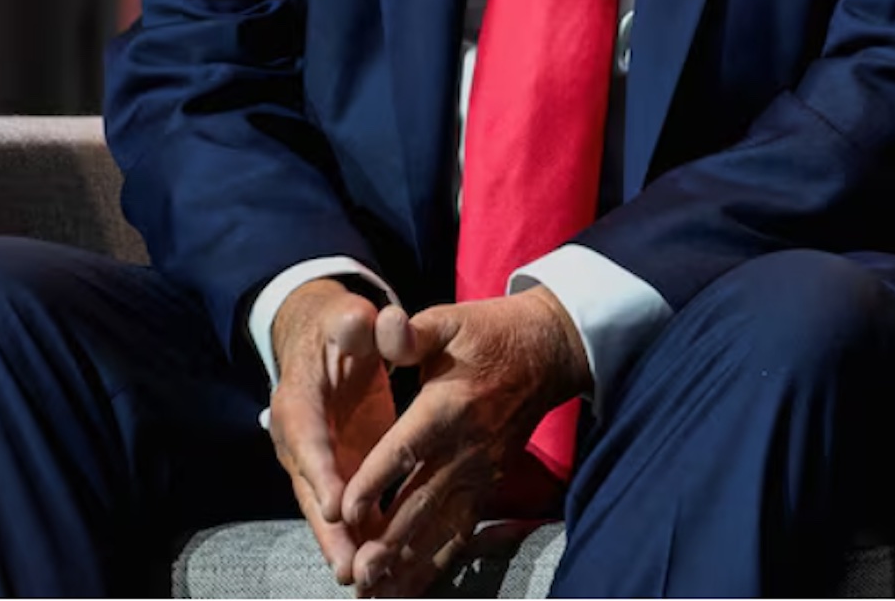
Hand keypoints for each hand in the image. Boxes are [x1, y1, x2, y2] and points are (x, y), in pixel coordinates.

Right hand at [267, 279, 395, 586]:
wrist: (325, 339)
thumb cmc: (341, 327)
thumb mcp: (348, 317)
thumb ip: (356, 321)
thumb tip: (366, 320)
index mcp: (299, 400)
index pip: (307, 438)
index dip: (320, 471)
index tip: (335, 506)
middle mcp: (299, 439)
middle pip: (310, 488)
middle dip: (328, 530)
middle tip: (348, 566)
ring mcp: (316, 460)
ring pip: (324, 507)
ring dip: (341, 544)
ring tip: (361, 579)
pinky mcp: (337, 469)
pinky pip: (344, 507)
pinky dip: (358, 536)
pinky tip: (379, 567)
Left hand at [341, 289, 591, 596]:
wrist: (550, 351)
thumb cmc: (491, 333)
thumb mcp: (449, 321)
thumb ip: (410, 333)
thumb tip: (382, 324)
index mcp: (448, 407)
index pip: (407, 448)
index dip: (375, 479)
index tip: (345, 510)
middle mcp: (465, 447)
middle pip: (422, 500)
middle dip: (388, 539)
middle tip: (358, 570)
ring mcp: (480, 472)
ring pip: (440, 525)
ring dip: (409, 561)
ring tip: (375, 592)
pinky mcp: (488, 485)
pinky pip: (461, 532)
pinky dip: (435, 563)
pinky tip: (407, 590)